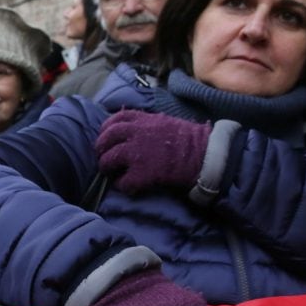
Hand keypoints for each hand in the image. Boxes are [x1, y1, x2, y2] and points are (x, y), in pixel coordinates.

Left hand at [95, 110, 209, 194]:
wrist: (205, 155)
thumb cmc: (191, 139)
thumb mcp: (165, 122)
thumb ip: (147, 124)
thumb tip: (134, 130)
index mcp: (143, 120)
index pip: (116, 119)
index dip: (106, 128)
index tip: (105, 135)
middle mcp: (136, 134)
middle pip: (106, 138)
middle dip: (100, 148)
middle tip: (102, 156)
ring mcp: (136, 154)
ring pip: (109, 160)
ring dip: (106, 167)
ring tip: (110, 173)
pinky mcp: (142, 174)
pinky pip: (123, 182)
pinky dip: (121, 185)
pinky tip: (126, 186)